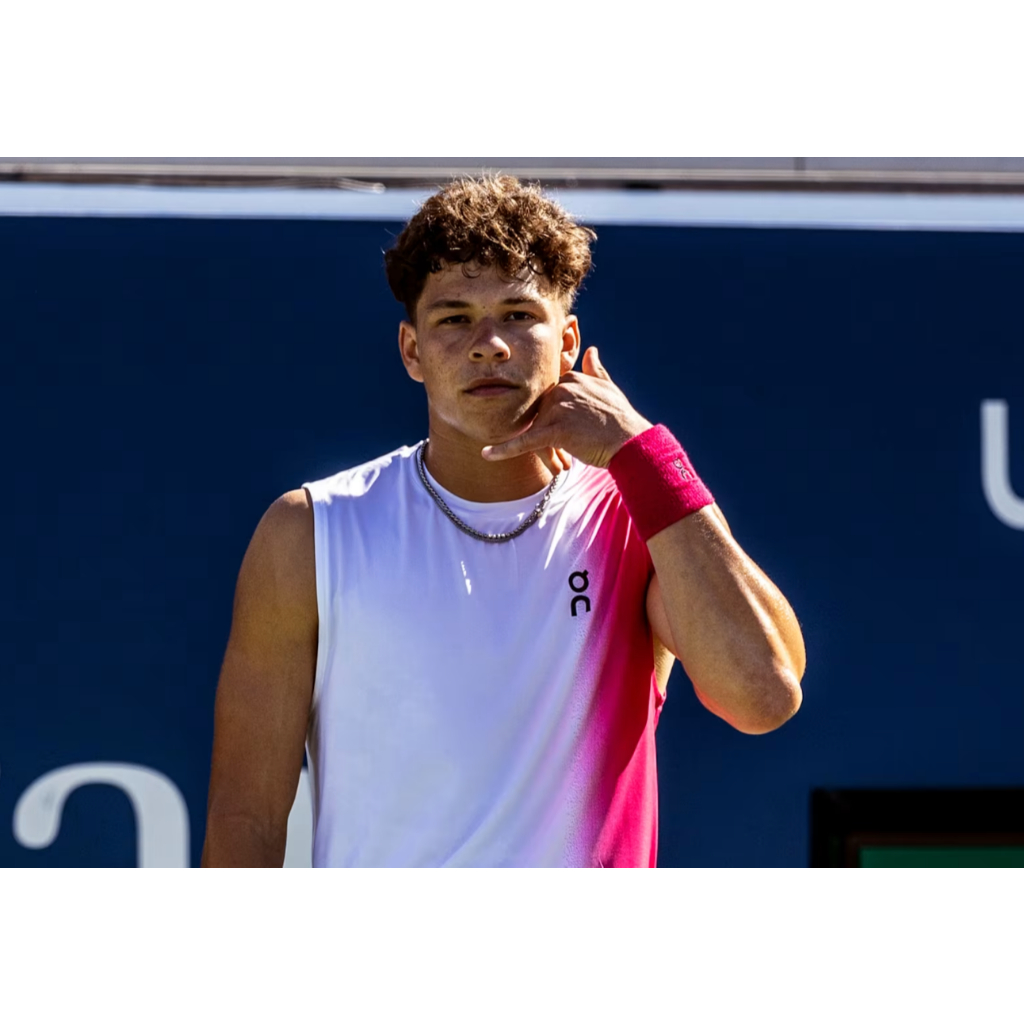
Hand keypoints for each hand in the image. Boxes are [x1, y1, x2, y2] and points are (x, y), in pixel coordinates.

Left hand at [481, 347, 651, 468]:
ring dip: (539, 450)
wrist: (632, 443)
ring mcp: (558, 409)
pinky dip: (505, 449)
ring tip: (558, 464)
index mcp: (571, 379)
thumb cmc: (621, 421)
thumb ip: (596, 370)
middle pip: (538, 415)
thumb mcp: (609, 390)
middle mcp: (562, 389)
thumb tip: (590, 350)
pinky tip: (487, 454)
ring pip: (535, 430)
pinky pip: (525, 441)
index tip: (566, 433)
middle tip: (565, 454)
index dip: (552, 419)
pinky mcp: (556, 430)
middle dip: (544, 435)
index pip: (548, 400)